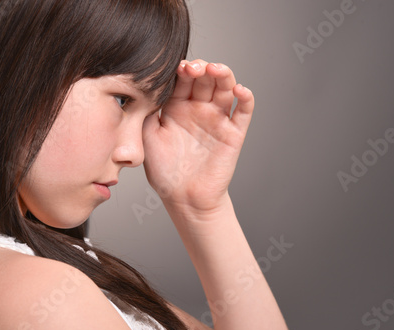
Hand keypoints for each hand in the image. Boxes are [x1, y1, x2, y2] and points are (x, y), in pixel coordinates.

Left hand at [142, 59, 253, 214]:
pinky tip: (239, 90)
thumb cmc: (164, 170)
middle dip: (201, 68)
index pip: (183, 79)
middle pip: (205, 78)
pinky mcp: (233, 133)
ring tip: (215, 70)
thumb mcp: (148, 135)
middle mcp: (199, 109)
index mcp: (177, 107)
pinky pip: (243, 111)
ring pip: (225, 88)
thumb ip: (148, 110)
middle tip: (194, 68)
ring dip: (223, 74)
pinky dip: (246, 98)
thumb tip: (147, 85)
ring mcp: (217, 119)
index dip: (182, 70)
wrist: (184, 197)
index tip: (177, 67)